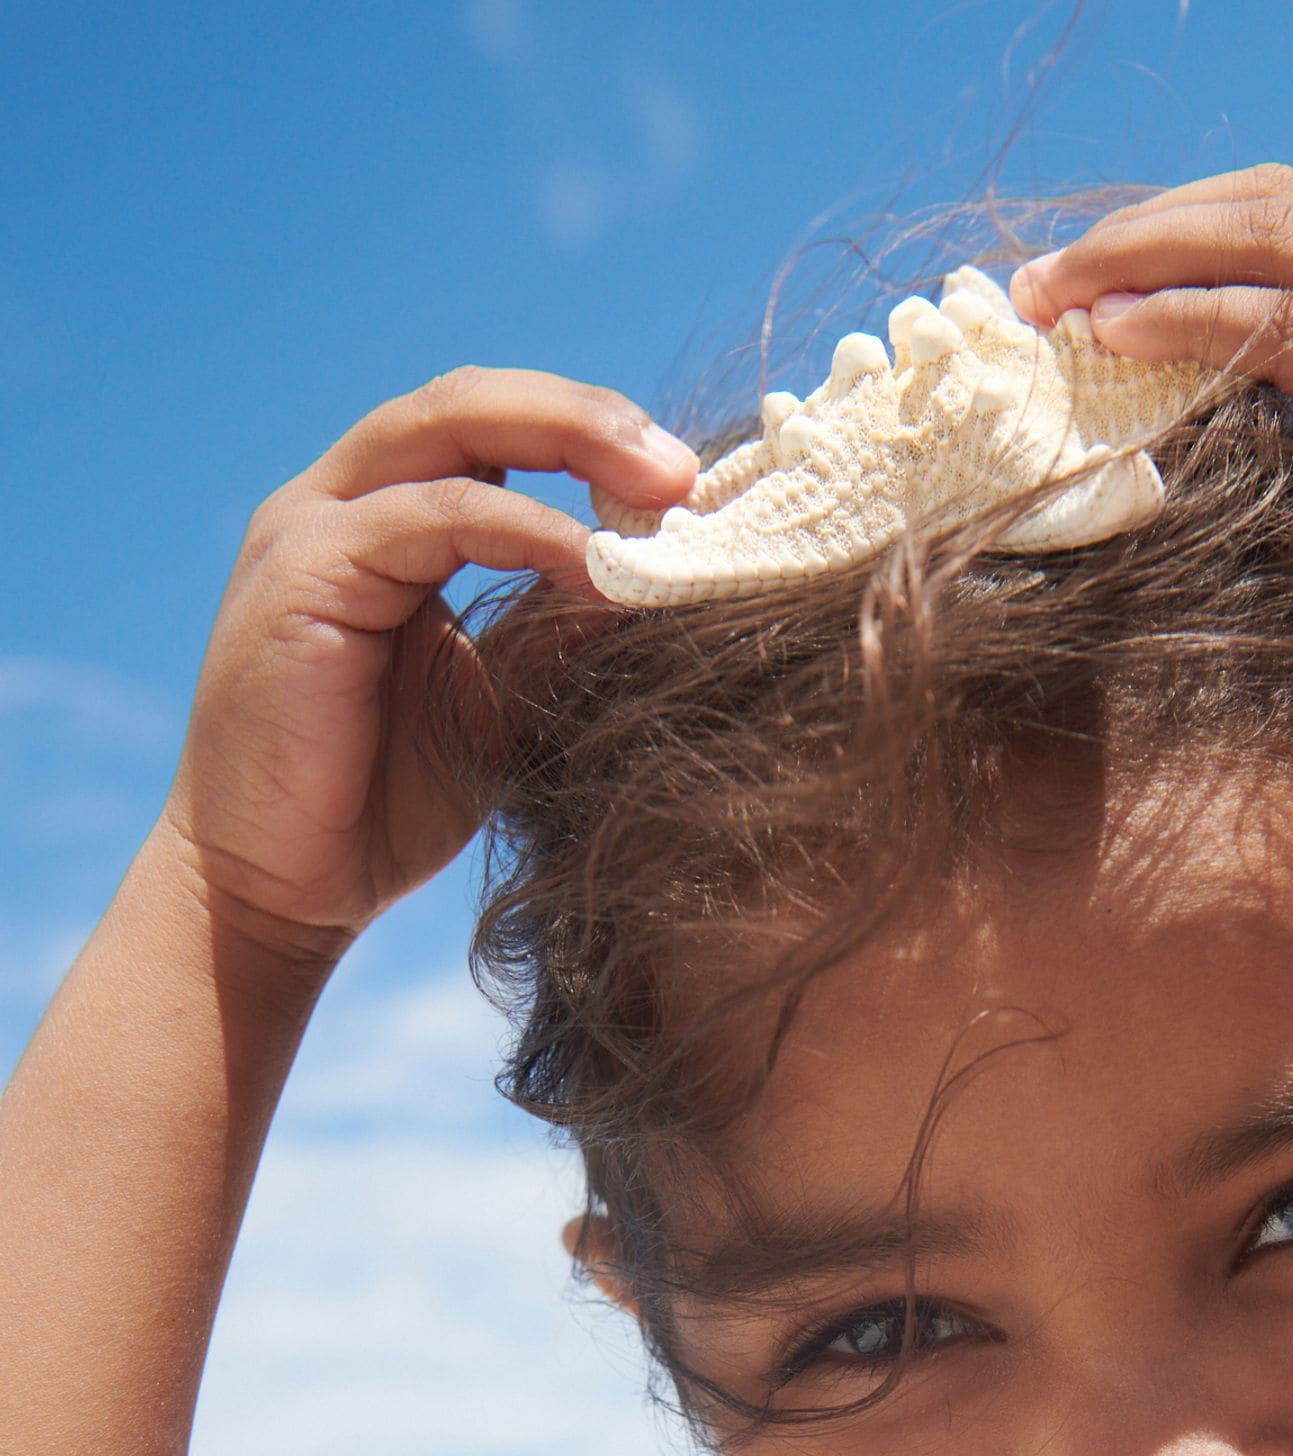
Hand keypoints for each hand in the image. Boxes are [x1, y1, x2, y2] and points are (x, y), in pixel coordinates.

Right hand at [160, 369, 694, 952]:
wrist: (278, 893)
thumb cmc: (381, 809)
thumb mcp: (501, 707)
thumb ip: (562, 639)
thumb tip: (664, 582)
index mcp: (385, 525)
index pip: (493, 434)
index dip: (592, 443)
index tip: (690, 494)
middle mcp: (340, 505)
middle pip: (473, 403)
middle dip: (590, 418)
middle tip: (685, 471)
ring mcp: (312, 529)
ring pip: (450, 427)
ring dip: (571, 446)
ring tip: (663, 498)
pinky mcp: (302, 574)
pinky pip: (432, 515)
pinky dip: (524, 528)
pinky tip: (594, 564)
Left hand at [1011, 167, 1292, 729]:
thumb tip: (1264, 484)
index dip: (1189, 239)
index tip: (1099, 283)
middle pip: (1266, 205)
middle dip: (1142, 228)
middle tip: (1037, 281)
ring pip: (1266, 240)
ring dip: (1138, 258)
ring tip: (1044, 296)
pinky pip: (1284, 326)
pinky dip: (1187, 319)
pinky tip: (1113, 334)